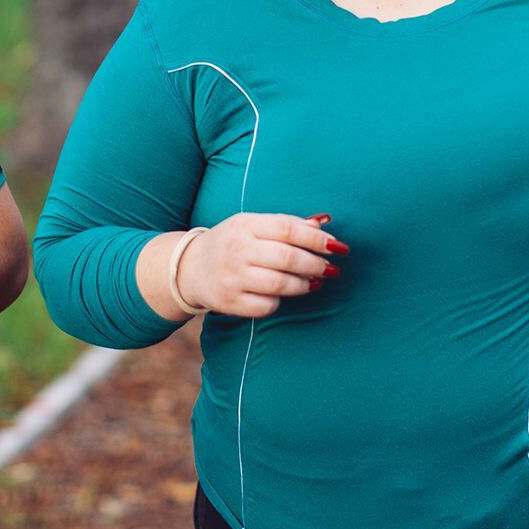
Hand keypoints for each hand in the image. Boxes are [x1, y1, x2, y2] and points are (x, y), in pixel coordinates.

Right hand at [178, 212, 344, 318]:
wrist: (190, 268)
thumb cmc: (232, 243)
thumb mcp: (253, 225)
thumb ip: (287, 224)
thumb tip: (324, 223)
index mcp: (245, 225)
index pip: (288, 229)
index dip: (317, 239)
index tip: (337, 246)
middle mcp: (237, 249)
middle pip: (288, 258)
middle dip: (316, 264)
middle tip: (330, 268)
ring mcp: (232, 277)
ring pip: (280, 284)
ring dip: (304, 284)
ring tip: (314, 282)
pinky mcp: (229, 302)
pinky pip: (266, 305)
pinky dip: (279, 301)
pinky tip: (282, 294)